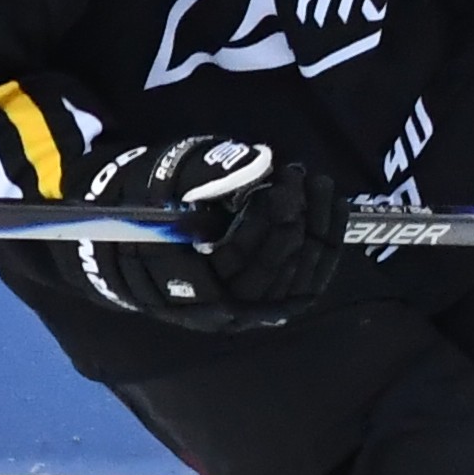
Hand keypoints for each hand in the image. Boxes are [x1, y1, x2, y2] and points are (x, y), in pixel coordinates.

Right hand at [62, 135, 344, 331]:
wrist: (140, 251)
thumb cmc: (156, 212)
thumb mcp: (167, 183)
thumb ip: (206, 175)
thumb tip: (257, 162)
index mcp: (185, 283)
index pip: (234, 255)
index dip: (263, 218)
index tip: (278, 180)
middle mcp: (220, 310)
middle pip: (272, 268)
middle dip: (293, 218)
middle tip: (301, 176)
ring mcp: (249, 312)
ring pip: (297, 278)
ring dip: (315, 227)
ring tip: (320, 185)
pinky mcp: (272, 306)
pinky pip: (309, 281)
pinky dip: (325, 245)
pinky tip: (333, 209)